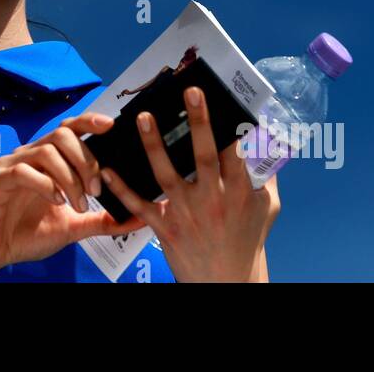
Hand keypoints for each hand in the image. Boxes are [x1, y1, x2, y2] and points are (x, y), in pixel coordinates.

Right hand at [0, 112, 149, 278]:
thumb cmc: (26, 235)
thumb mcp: (72, 227)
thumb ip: (102, 220)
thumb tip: (137, 218)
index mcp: (46, 160)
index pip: (69, 128)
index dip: (89, 121)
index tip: (112, 125)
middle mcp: (28, 155)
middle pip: (62, 134)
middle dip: (86, 159)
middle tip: (95, 191)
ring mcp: (10, 165)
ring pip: (46, 151)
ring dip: (69, 177)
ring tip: (77, 203)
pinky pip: (23, 171)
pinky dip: (46, 185)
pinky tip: (56, 201)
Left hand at [99, 86, 281, 281]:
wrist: (228, 281)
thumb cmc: (247, 240)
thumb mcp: (266, 207)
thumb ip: (265, 176)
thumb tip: (266, 142)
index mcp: (238, 192)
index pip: (235, 153)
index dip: (230, 125)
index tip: (224, 98)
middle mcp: (212, 200)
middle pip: (204, 156)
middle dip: (198, 122)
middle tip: (190, 92)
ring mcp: (186, 214)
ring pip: (167, 175)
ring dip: (154, 145)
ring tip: (144, 117)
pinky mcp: (166, 228)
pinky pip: (141, 205)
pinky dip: (122, 189)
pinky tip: (107, 170)